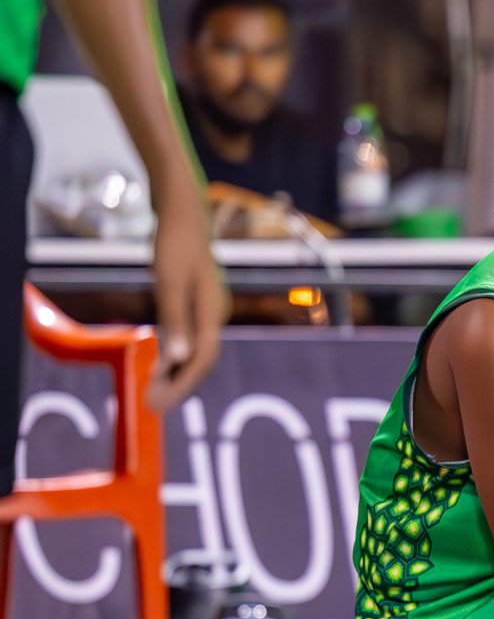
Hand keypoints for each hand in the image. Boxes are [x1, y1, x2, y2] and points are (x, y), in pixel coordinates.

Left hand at [147, 195, 227, 412]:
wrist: (183, 213)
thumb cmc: (174, 245)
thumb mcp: (169, 283)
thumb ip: (173, 320)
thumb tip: (176, 359)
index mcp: (212, 312)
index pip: (201, 359)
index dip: (182, 384)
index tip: (160, 403)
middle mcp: (215, 314)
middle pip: (201, 359)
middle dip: (179, 384)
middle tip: (153, 406)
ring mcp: (208, 309)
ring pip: (196, 350)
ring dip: (176, 372)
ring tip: (155, 391)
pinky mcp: (198, 303)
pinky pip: (190, 337)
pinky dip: (175, 354)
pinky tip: (161, 363)